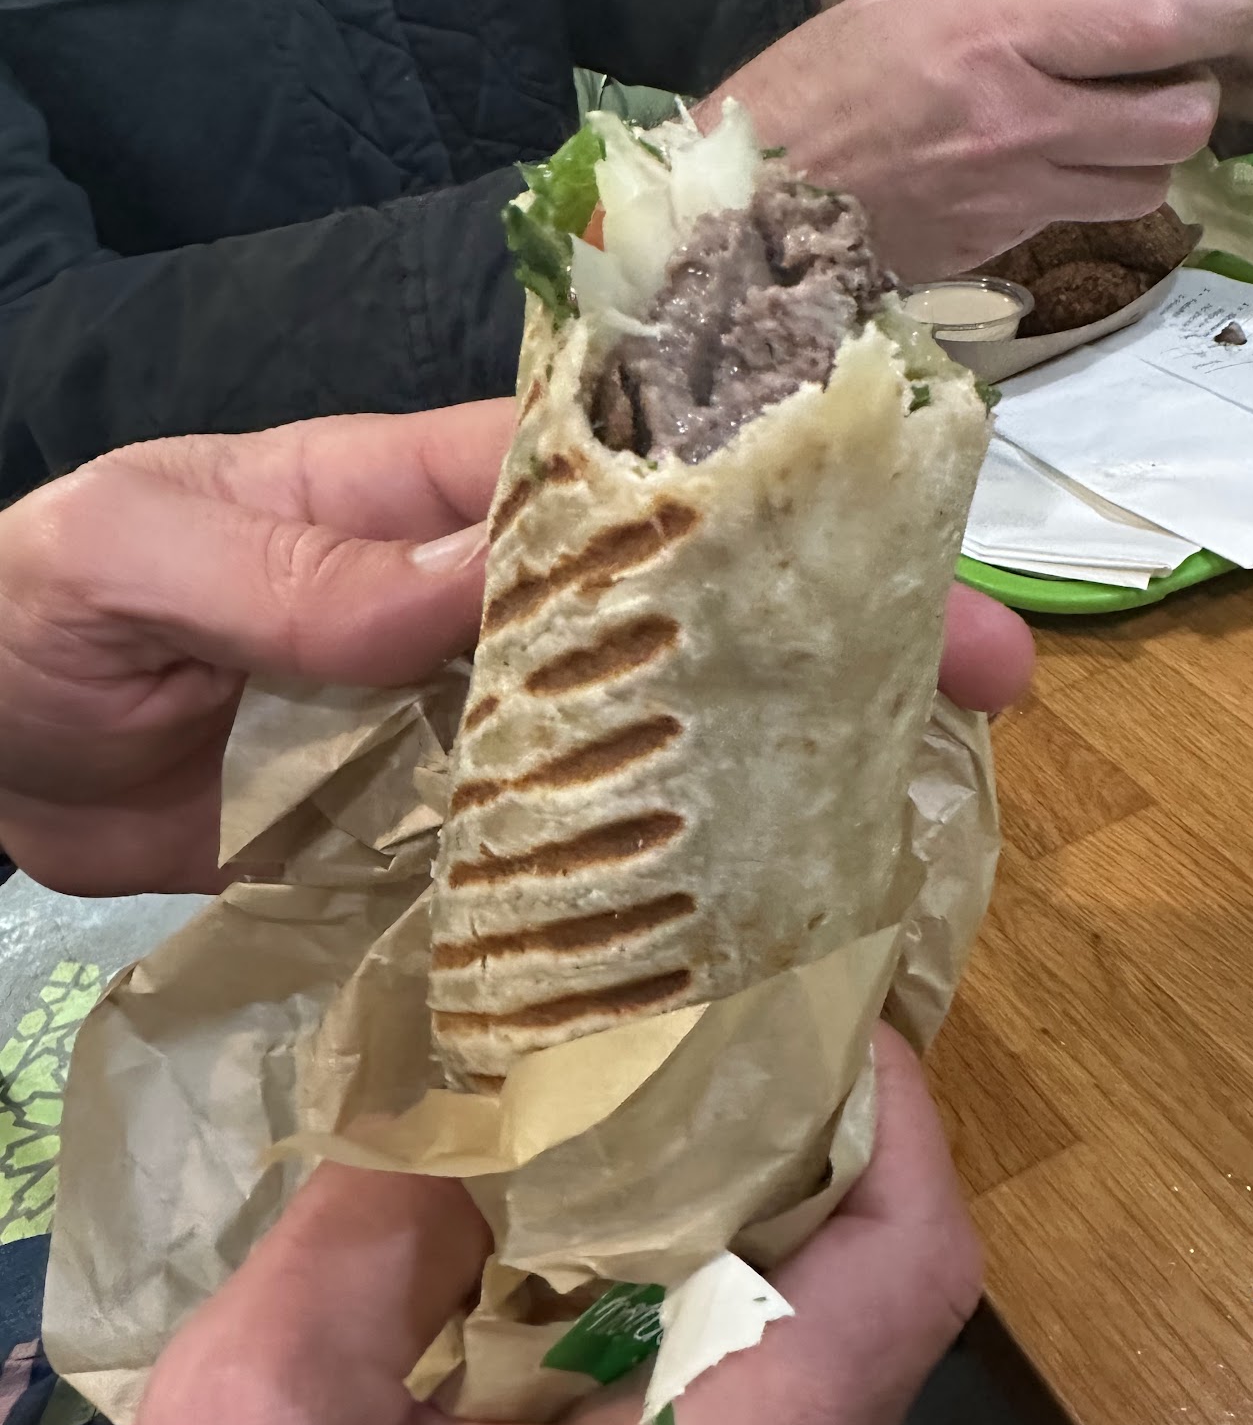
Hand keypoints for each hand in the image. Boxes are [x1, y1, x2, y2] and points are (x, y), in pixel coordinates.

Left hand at [0, 412, 1031, 897]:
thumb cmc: (28, 612)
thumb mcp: (138, 551)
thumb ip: (294, 564)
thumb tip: (485, 580)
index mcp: (428, 499)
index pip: (627, 482)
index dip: (770, 507)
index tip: (903, 547)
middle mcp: (478, 611)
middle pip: (678, 619)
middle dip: (826, 647)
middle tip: (984, 701)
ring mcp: (466, 737)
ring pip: (643, 746)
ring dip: (765, 782)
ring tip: (902, 830)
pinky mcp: (431, 845)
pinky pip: (558, 862)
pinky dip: (644, 895)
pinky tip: (742, 942)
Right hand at [65, 1025, 981, 1424]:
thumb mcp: (266, 1418)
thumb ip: (380, 1223)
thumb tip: (469, 1083)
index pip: (907, 1271)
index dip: (889, 1105)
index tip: (810, 985)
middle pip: (871, 1294)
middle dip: (807, 1126)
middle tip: (707, 1000)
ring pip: (806, 1345)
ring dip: (740, 1203)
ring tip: (640, 1078)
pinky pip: (732, 1402)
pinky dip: (681, 1286)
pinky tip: (575, 1225)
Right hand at [709, 0, 1252, 278]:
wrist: (751, 209)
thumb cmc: (809, 91)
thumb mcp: (897, 4)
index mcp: (997, 41)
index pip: (1155, 30)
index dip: (1219, 16)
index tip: (1232, 4)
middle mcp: (1022, 125)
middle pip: (1178, 125)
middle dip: (1196, 99)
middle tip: (1176, 77)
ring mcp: (1014, 197)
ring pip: (1145, 185)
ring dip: (1150, 155)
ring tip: (1122, 126)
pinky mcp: (998, 246)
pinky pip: (1081, 216)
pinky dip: (1090, 191)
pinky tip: (1057, 163)